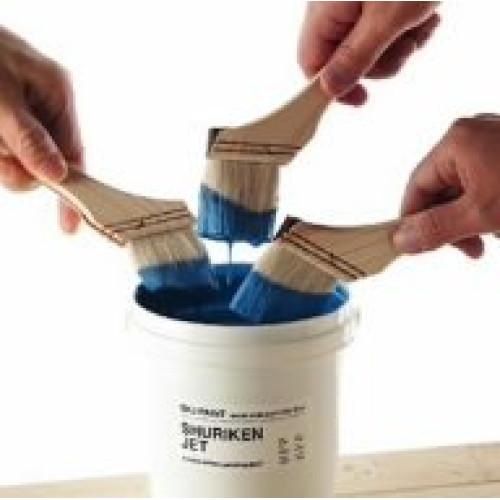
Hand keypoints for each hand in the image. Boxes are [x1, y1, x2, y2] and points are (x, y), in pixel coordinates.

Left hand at [0, 27, 83, 232]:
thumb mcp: (2, 101)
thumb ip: (29, 139)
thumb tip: (57, 175)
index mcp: (57, 94)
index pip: (74, 153)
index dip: (74, 190)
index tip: (69, 223)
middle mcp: (45, 107)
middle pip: (46, 161)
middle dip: (19, 167)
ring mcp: (23, 115)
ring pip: (20, 160)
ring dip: (0, 157)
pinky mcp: (3, 122)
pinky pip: (4, 153)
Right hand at [298, 2, 439, 104]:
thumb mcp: (387, 19)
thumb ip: (355, 59)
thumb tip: (329, 89)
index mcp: (324, 10)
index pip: (311, 64)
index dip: (334, 86)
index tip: (361, 98)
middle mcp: (332, 6)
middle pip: (342, 58)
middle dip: (379, 62)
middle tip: (404, 48)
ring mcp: (352, 1)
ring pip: (366, 46)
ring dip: (397, 45)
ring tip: (419, 25)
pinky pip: (380, 28)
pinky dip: (403, 29)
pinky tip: (421, 17)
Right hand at [393, 116, 499, 257]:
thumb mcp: (481, 213)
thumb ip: (436, 228)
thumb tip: (400, 240)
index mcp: (457, 140)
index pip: (417, 187)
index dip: (415, 220)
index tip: (419, 246)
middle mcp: (471, 134)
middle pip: (441, 188)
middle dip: (453, 221)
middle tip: (470, 248)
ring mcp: (491, 140)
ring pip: (464, 188)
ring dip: (472, 216)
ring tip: (494, 233)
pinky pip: (483, 181)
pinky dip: (488, 203)